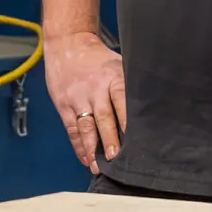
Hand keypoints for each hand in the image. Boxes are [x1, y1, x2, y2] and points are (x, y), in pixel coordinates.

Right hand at [44, 32, 125, 172]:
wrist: (68, 44)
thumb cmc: (98, 59)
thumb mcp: (118, 65)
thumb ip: (127, 87)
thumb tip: (148, 111)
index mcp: (112, 78)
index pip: (121, 101)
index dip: (127, 121)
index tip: (134, 139)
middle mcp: (94, 89)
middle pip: (103, 118)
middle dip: (110, 140)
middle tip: (116, 159)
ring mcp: (77, 98)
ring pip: (85, 127)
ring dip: (92, 149)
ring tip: (97, 167)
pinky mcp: (63, 105)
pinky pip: (72, 129)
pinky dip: (78, 146)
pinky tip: (85, 159)